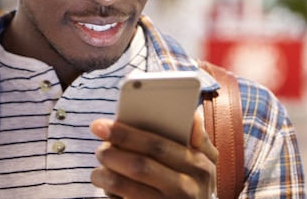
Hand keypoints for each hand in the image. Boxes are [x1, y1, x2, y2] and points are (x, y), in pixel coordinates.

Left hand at [90, 113, 218, 198]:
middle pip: (139, 166)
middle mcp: (185, 189)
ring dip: (106, 176)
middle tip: (99, 148)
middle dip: (112, 153)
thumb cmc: (196, 183)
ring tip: (98, 171)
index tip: (102, 125)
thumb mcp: (207, 161)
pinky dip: (111, 195)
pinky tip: (107, 189)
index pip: (156, 145)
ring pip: (127, 188)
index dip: (125, 133)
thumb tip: (192, 116)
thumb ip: (200, 138)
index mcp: (197, 165)